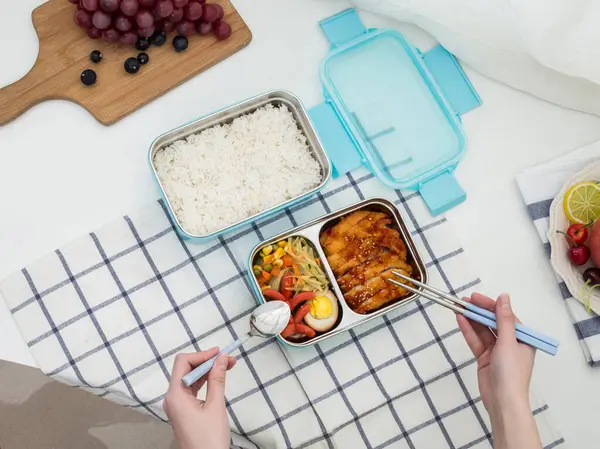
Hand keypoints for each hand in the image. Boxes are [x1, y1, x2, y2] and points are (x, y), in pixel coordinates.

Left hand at [164, 348, 236, 448]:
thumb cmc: (209, 438)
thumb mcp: (216, 406)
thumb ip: (217, 379)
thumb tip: (222, 357)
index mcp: (175, 395)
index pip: (183, 363)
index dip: (202, 354)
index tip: (220, 352)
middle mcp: (172, 397)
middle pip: (186, 369)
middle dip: (207, 361)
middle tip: (228, 359)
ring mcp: (177, 404)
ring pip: (190, 378)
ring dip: (207, 370)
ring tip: (228, 365)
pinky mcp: (183, 410)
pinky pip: (192, 389)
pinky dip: (204, 381)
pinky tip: (218, 378)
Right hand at [457, 293, 540, 448]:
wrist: (503, 401)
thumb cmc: (511, 372)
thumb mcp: (508, 342)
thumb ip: (504, 319)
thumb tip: (504, 297)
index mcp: (522, 338)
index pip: (505, 316)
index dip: (490, 305)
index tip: (476, 297)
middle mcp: (510, 343)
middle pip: (493, 322)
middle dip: (479, 311)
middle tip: (464, 301)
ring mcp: (497, 351)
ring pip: (482, 331)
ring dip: (471, 319)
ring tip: (458, 307)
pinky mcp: (484, 358)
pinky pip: (476, 341)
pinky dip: (468, 331)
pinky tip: (460, 320)